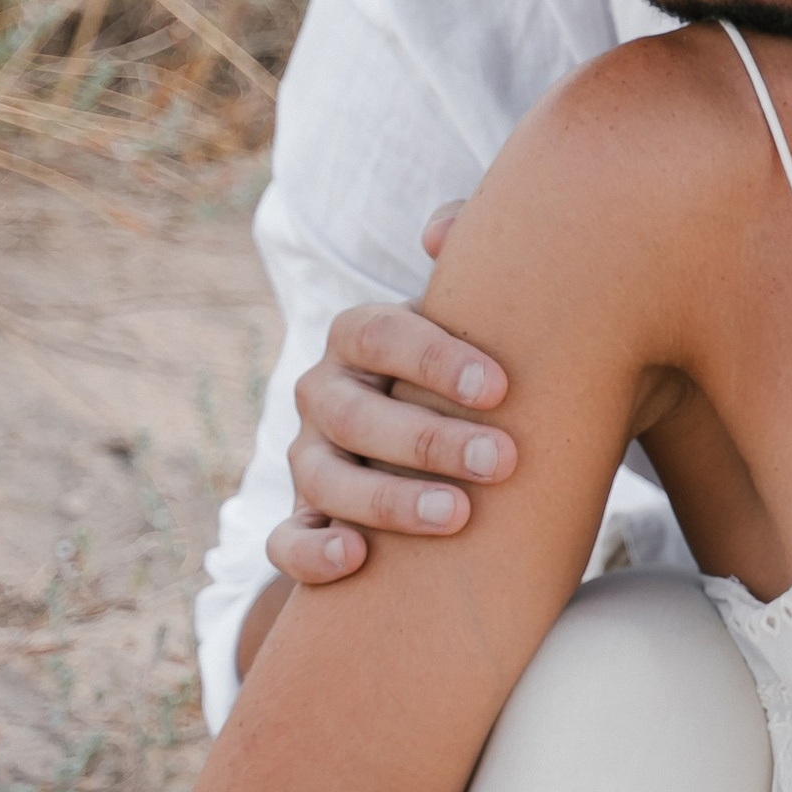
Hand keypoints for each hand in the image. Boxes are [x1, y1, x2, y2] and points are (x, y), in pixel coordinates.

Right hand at [270, 202, 515, 583]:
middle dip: (426, 438)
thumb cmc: (488, 374)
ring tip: (457, 515)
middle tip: (503, 460)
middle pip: (351, 412)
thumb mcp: (493, 314)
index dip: (432, 359)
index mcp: (362, 338)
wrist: (475, 445)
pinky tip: (356, 559)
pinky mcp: (310, 522)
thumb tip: (439, 232)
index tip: (501, 389)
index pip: (377, 333)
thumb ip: (476, 255)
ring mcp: (310, 460)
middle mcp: (326, 395)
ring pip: (321, 478)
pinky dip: (311, 552)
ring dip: (386, 499)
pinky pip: (288, 542)